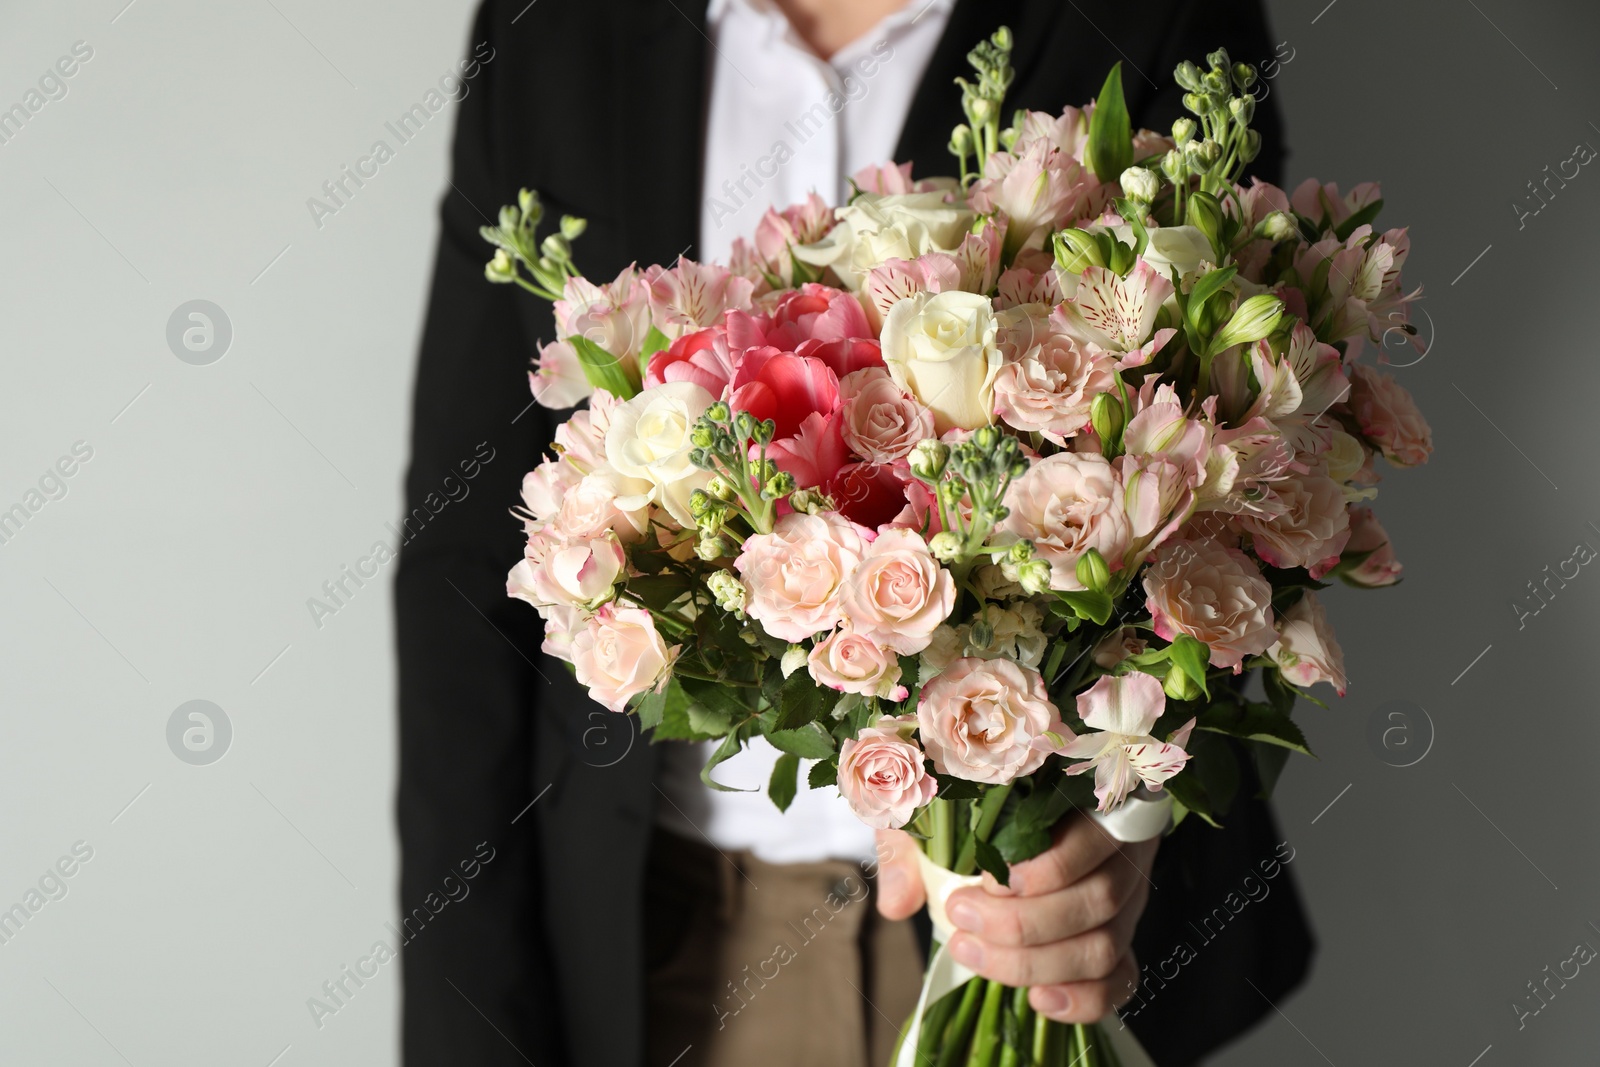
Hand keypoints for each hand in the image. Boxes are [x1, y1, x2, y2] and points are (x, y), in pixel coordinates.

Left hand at [876, 813, 1157, 1023]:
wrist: (988, 828)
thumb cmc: (969, 808)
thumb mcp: (935, 811)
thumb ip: (914, 846)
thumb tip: (897, 903)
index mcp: (1090, 805)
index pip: (1092, 838)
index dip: (1044, 869)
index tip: (983, 881)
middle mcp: (1120, 855)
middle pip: (1098, 899)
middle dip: (1023, 922)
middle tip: (961, 917)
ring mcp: (1126, 903)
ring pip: (1103, 945)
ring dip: (1036, 962)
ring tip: (972, 952)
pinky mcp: (1119, 943)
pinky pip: (1119, 981)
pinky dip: (1082, 999)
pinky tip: (1037, 999)